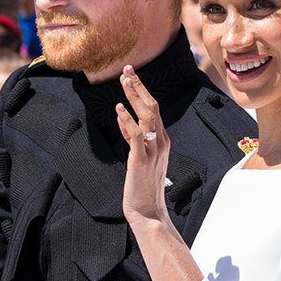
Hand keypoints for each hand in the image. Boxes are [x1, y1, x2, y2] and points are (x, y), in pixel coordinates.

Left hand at [116, 65, 170, 224]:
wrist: (148, 211)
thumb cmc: (143, 186)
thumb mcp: (139, 156)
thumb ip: (132, 137)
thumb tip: (122, 118)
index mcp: (162, 140)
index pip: (154, 109)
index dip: (142, 91)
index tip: (131, 76)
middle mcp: (161, 142)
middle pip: (153, 106)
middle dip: (139, 86)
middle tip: (128, 69)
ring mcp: (153, 150)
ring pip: (147, 115)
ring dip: (134, 96)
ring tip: (124, 80)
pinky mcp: (141, 160)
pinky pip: (136, 135)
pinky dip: (127, 119)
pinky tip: (118, 108)